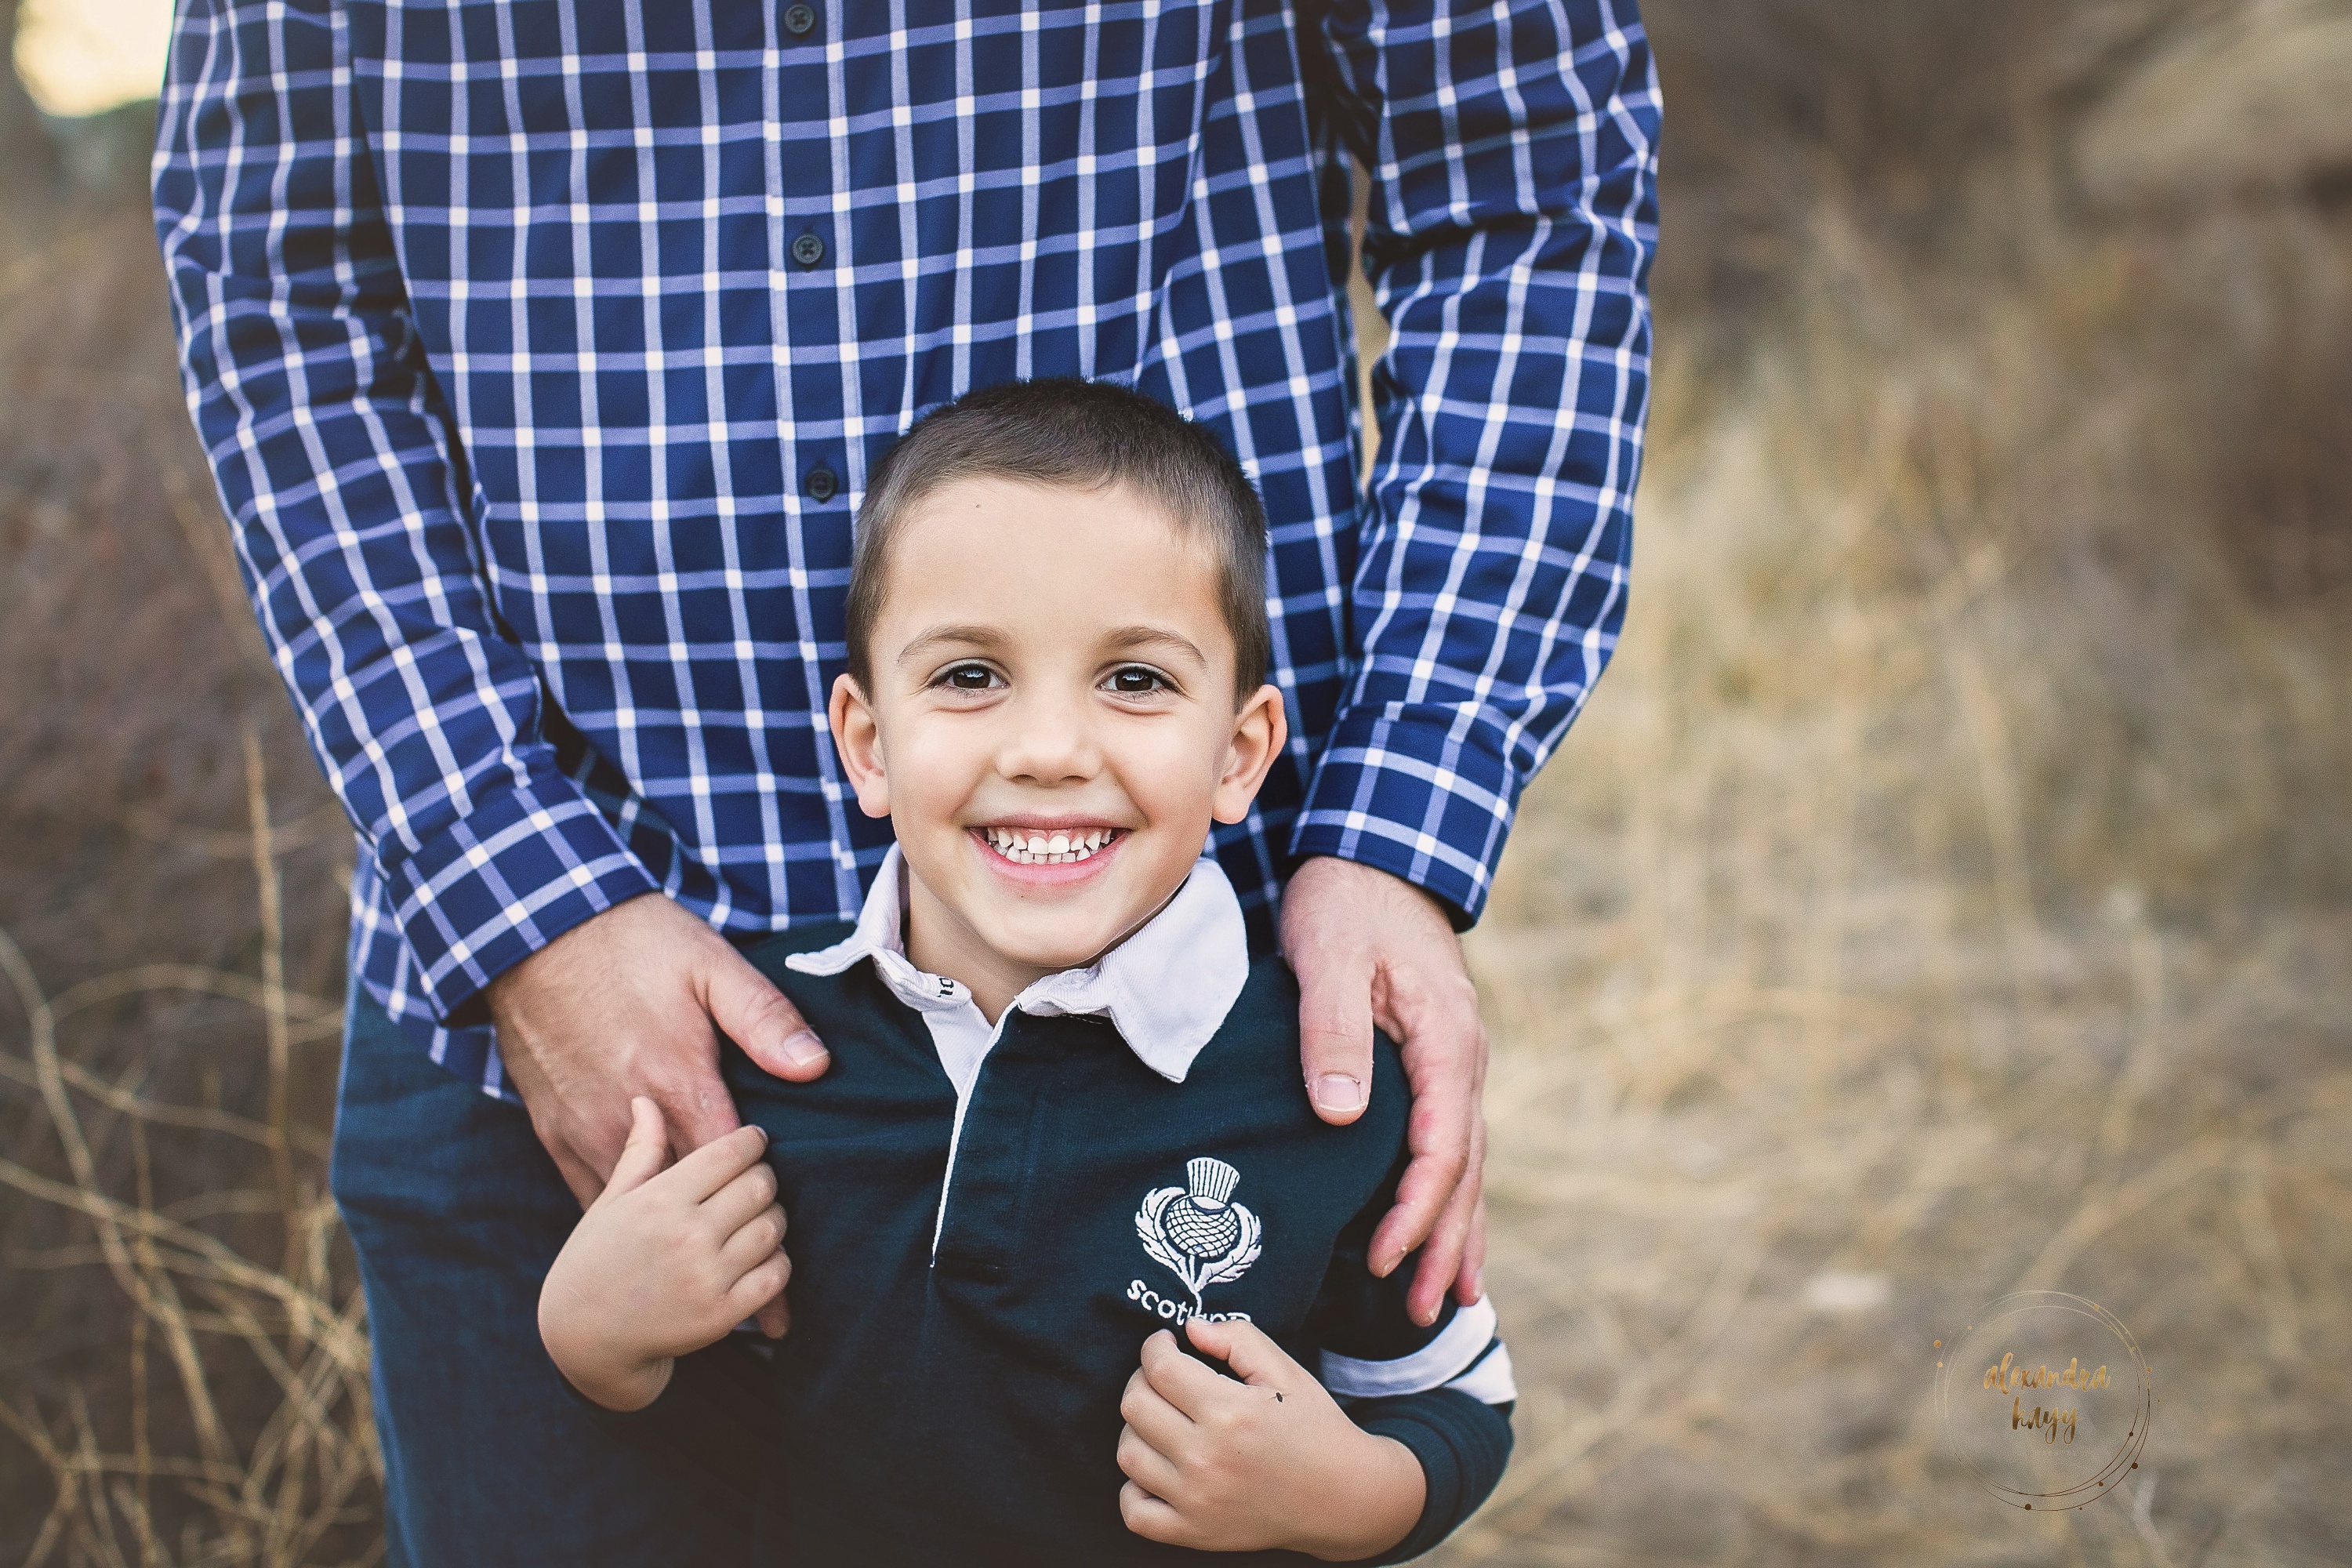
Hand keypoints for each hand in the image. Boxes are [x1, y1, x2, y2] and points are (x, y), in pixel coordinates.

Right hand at [489, 892, 826, 1335]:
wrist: (531, 932)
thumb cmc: (632, 944)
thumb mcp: (709, 966)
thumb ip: (763, 1019)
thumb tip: (814, 1067)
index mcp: (677, 1082)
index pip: (733, 1175)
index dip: (761, 1240)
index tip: (783, 1306)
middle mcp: (629, 1120)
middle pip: (691, 1206)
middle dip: (728, 1253)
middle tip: (770, 1305)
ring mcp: (585, 1129)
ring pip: (637, 1212)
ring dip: (673, 1254)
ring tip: (711, 1306)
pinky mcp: (552, 1128)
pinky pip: (589, 1197)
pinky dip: (619, 1231)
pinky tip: (642, 1260)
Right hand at [539, 1098, 792, 1410]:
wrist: (584, 1336)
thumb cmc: (595, 1258)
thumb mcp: (611, 1201)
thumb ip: (639, 1151)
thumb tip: (645, 1101)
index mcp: (659, 1200)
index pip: (730, 1152)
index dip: (751, 1141)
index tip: (753, 1141)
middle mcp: (686, 1235)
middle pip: (760, 1185)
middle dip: (764, 1176)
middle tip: (756, 1178)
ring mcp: (706, 1277)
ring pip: (773, 1227)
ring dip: (774, 1216)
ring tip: (758, 1213)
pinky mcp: (721, 1314)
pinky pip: (775, 1275)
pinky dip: (777, 1260)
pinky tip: (760, 1254)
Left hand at [1116, 1318, 1423, 1559]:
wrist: (1341, 1497)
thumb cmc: (1313, 1426)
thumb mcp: (1285, 1371)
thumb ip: (1236, 1338)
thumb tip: (1188, 1329)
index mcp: (1230, 1412)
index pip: (1160, 1368)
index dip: (1155, 1346)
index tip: (1165, 1343)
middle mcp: (1207, 1458)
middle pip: (1134, 1406)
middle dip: (1143, 1379)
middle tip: (1165, 1377)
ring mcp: (1196, 1500)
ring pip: (1127, 1454)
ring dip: (1137, 1429)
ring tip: (1164, 1420)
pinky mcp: (1193, 1532)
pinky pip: (1133, 1511)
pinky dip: (1134, 1488)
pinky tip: (1158, 1468)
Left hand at [1281, 856, 1487, 1323]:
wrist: (1377, 854)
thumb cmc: (1346, 902)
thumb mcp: (1329, 956)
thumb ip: (1333, 1031)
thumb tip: (1343, 1115)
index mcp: (1446, 1040)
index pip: (1443, 1143)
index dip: (1415, 1208)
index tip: (1381, 1256)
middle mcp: (1463, 1060)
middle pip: (1465, 1168)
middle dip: (1444, 1243)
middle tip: (1419, 1311)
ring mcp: (1456, 1064)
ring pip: (1467, 1163)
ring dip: (1455, 1231)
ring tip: (1444, 1300)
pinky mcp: (1437, 1064)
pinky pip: (1453, 1144)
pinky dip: (1451, 1195)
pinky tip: (1443, 1235)